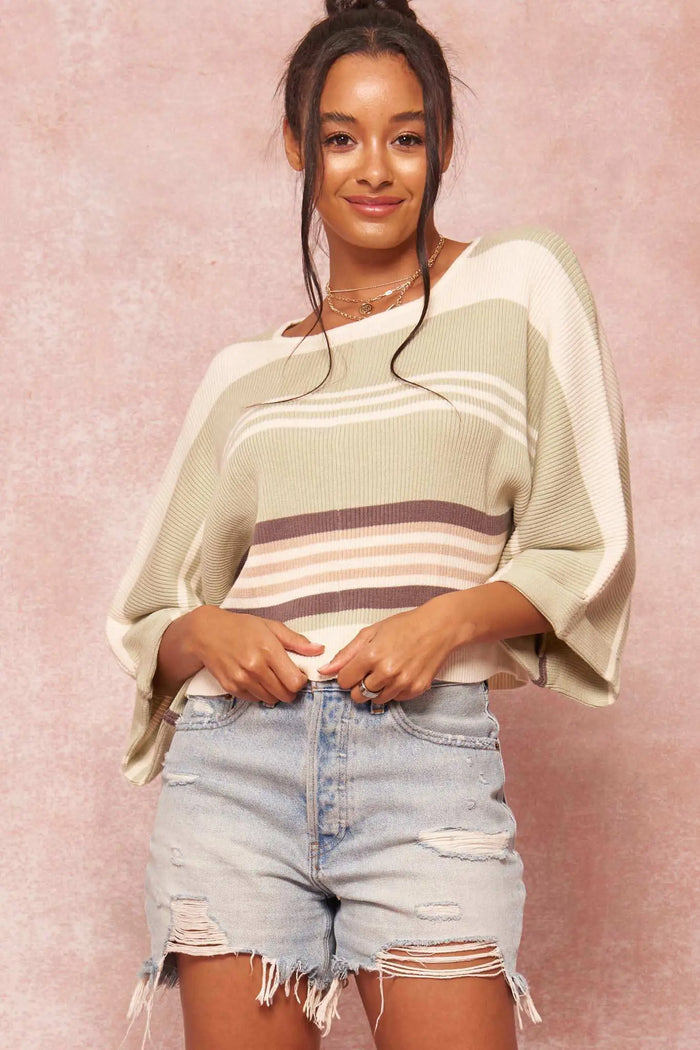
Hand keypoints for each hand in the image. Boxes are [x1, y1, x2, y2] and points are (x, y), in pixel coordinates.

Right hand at [189, 607, 325, 705]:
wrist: (207, 633)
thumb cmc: (242, 627)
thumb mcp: (271, 626)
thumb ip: (297, 641)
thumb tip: (320, 649)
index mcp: (269, 650)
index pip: (295, 681)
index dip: (301, 680)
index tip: (298, 674)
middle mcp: (255, 667)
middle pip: (285, 694)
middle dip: (290, 690)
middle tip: (286, 678)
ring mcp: (242, 679)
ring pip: (271, 700)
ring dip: (275, 693)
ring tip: (271, 678)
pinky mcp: (231, 688)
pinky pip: (255, 700)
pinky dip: (260, 694)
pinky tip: (257, 680)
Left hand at [315, 601, 456, 704]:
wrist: (438, 628)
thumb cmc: (403, 626)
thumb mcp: (371, 632)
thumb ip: (346, 654)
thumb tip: (324, 671)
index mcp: (371, 655)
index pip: (344, 681)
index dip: (347, 674)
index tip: (355, 668)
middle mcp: (386, 672)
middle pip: (358, 695)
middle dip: (359, 685)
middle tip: (370, 671)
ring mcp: (403, 682)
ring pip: (376, 700)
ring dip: (377, 689)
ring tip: (387, 671)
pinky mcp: (416, 689)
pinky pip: (396, 699)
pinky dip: (394, 690)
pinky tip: (401, 674)